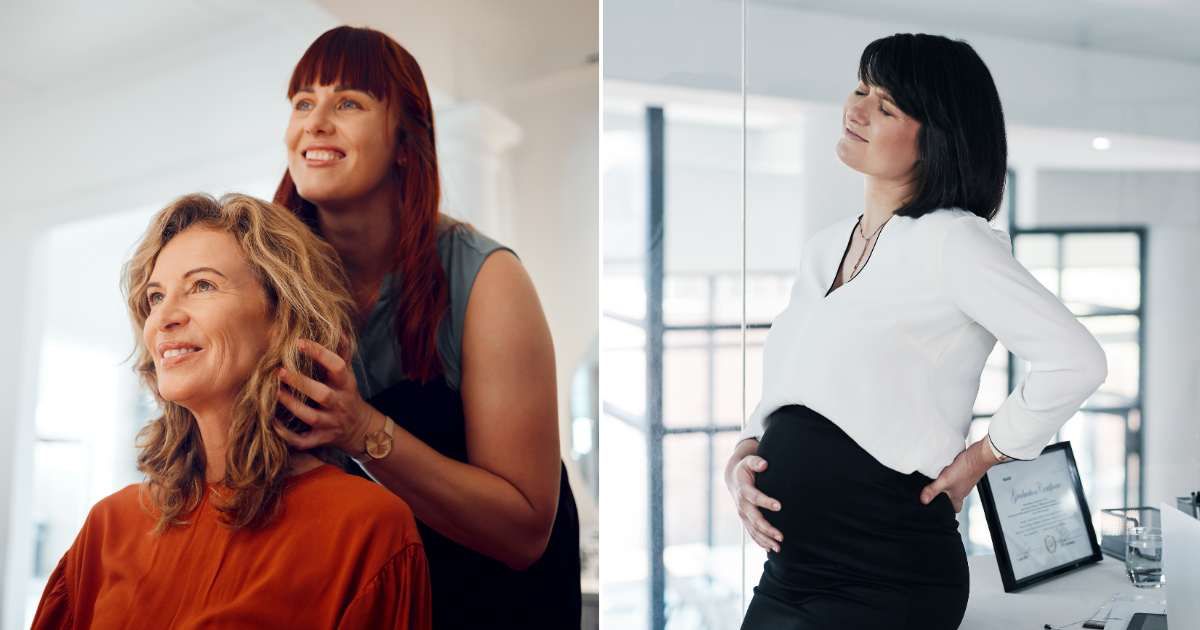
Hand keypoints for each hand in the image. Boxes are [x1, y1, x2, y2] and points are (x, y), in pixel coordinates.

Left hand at [274, 339, 378, 453]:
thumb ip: (342, 351)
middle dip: (301, 383)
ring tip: (273, 393)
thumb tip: (335, 326)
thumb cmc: (347, 394)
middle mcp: (339, 403)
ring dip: (292, 406)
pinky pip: (303, 440)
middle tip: (279, 371)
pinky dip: (287, 435)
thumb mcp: (348, 374)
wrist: (361, 429)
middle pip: (323, 394)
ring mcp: (331, 423)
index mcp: (346, 384)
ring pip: (311, 417)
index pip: (337, 366)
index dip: (320, 353)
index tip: (299, 342)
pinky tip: (272, 422)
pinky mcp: (321, 439)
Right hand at [727, 455, 783, 552]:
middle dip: (767, 529)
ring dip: (765, 539)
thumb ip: (756, 461)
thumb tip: (764, 464)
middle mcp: (742, 505)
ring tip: (779, 547)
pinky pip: (752, 533)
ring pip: (753, 530)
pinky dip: (760, 542)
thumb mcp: (749, 461)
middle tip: (781, 536)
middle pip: (754, 519)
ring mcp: (742, 514)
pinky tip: (770, 548)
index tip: (779, 506)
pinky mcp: (745, 520)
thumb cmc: (745, 469)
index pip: (755, 497)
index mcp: (743, 490)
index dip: (766, 501)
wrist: (733, 478)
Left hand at [919, 438, 993, 512]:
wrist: (980, 455)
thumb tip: (923, 500)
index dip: (948, 511)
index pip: (955, 509)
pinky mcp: (967, 472)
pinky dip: (952, 475)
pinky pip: (958, 476)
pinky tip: (946, 469)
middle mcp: (963, 490)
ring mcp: (965, 481)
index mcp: (958, 496)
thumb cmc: (967, 469)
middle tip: (936, 495)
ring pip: (956, 487)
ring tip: (938, 481)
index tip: (940, 510)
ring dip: (948, 485)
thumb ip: (933, 490)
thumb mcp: (945, 480)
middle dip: (945, 497)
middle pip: (954, 498)